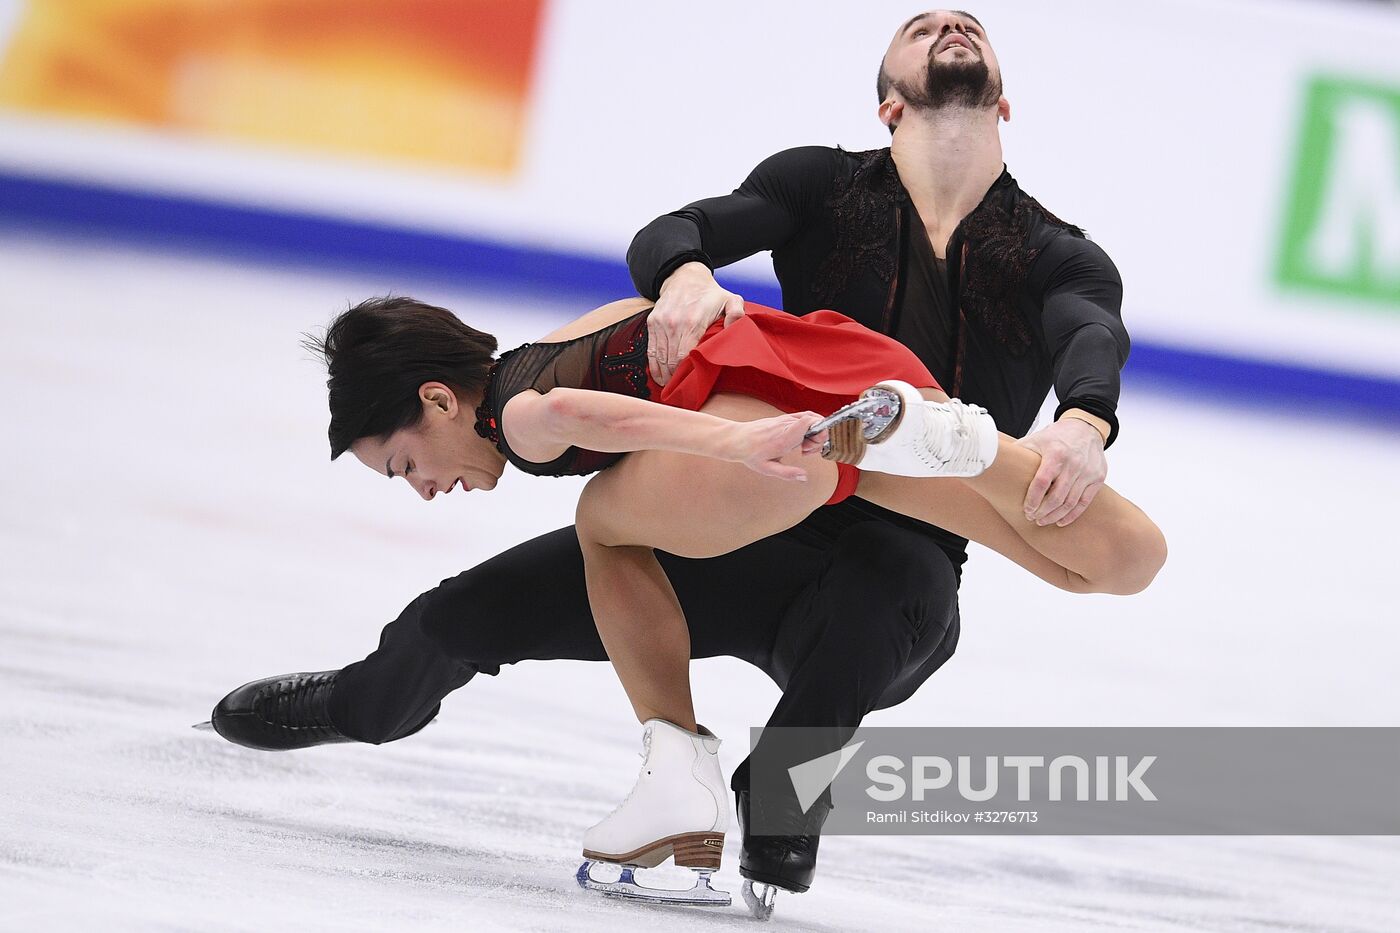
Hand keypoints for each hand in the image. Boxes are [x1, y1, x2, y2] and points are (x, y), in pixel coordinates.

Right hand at [648, 261, 745, 384]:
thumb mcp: (730, 299)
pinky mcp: (652, 323)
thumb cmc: (710, 294)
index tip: (693, 385)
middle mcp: (673, 323)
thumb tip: (735, 326)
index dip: (688, 374)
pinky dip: (654, 366)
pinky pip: (651, 351)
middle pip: (671, 362)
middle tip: (683, 394)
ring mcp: (660, 324)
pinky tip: (660, 377)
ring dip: (664, 376)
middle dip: (676, 379)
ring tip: (671, 388)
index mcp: (693, 321)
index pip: (685, 357)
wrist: (684, 276)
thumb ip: (736, 313)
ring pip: (659, 359)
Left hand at [732, 412, 825, 481]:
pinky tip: (801, 438)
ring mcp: (784, 419)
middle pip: (814, 421)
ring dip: (813, 433)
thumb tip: (804, 477)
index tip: (811, 446)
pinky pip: (803, 417)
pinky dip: (808, 426)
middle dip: (818, 437)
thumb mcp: (768, 469)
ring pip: (811, 419)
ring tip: (802, 446)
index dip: (819, 430)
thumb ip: (787, 473)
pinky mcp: (783, 418)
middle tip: (805, 451)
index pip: (808, 421)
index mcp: (784, 438)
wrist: (737, 439)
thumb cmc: (751, 454)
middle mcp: (786, 425)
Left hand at [1016, 417, 1107, 526]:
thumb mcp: (1035, 439)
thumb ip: (1017, 451)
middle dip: (1043, 512)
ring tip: (1042, 521)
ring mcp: (1087, 472)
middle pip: (1057, 497)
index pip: (1042, 482)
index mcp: (1056, 453)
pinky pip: (1084, 502)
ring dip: (1055, 516)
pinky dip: (1072, 515)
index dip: (1033, 499)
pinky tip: (1060, 521)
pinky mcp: (1097, 478)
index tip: (1025, 510)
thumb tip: (988, 459)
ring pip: (1070, 502)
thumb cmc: (1056, 437)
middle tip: (1032, 518)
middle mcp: (1073, 464)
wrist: (1085, 428)